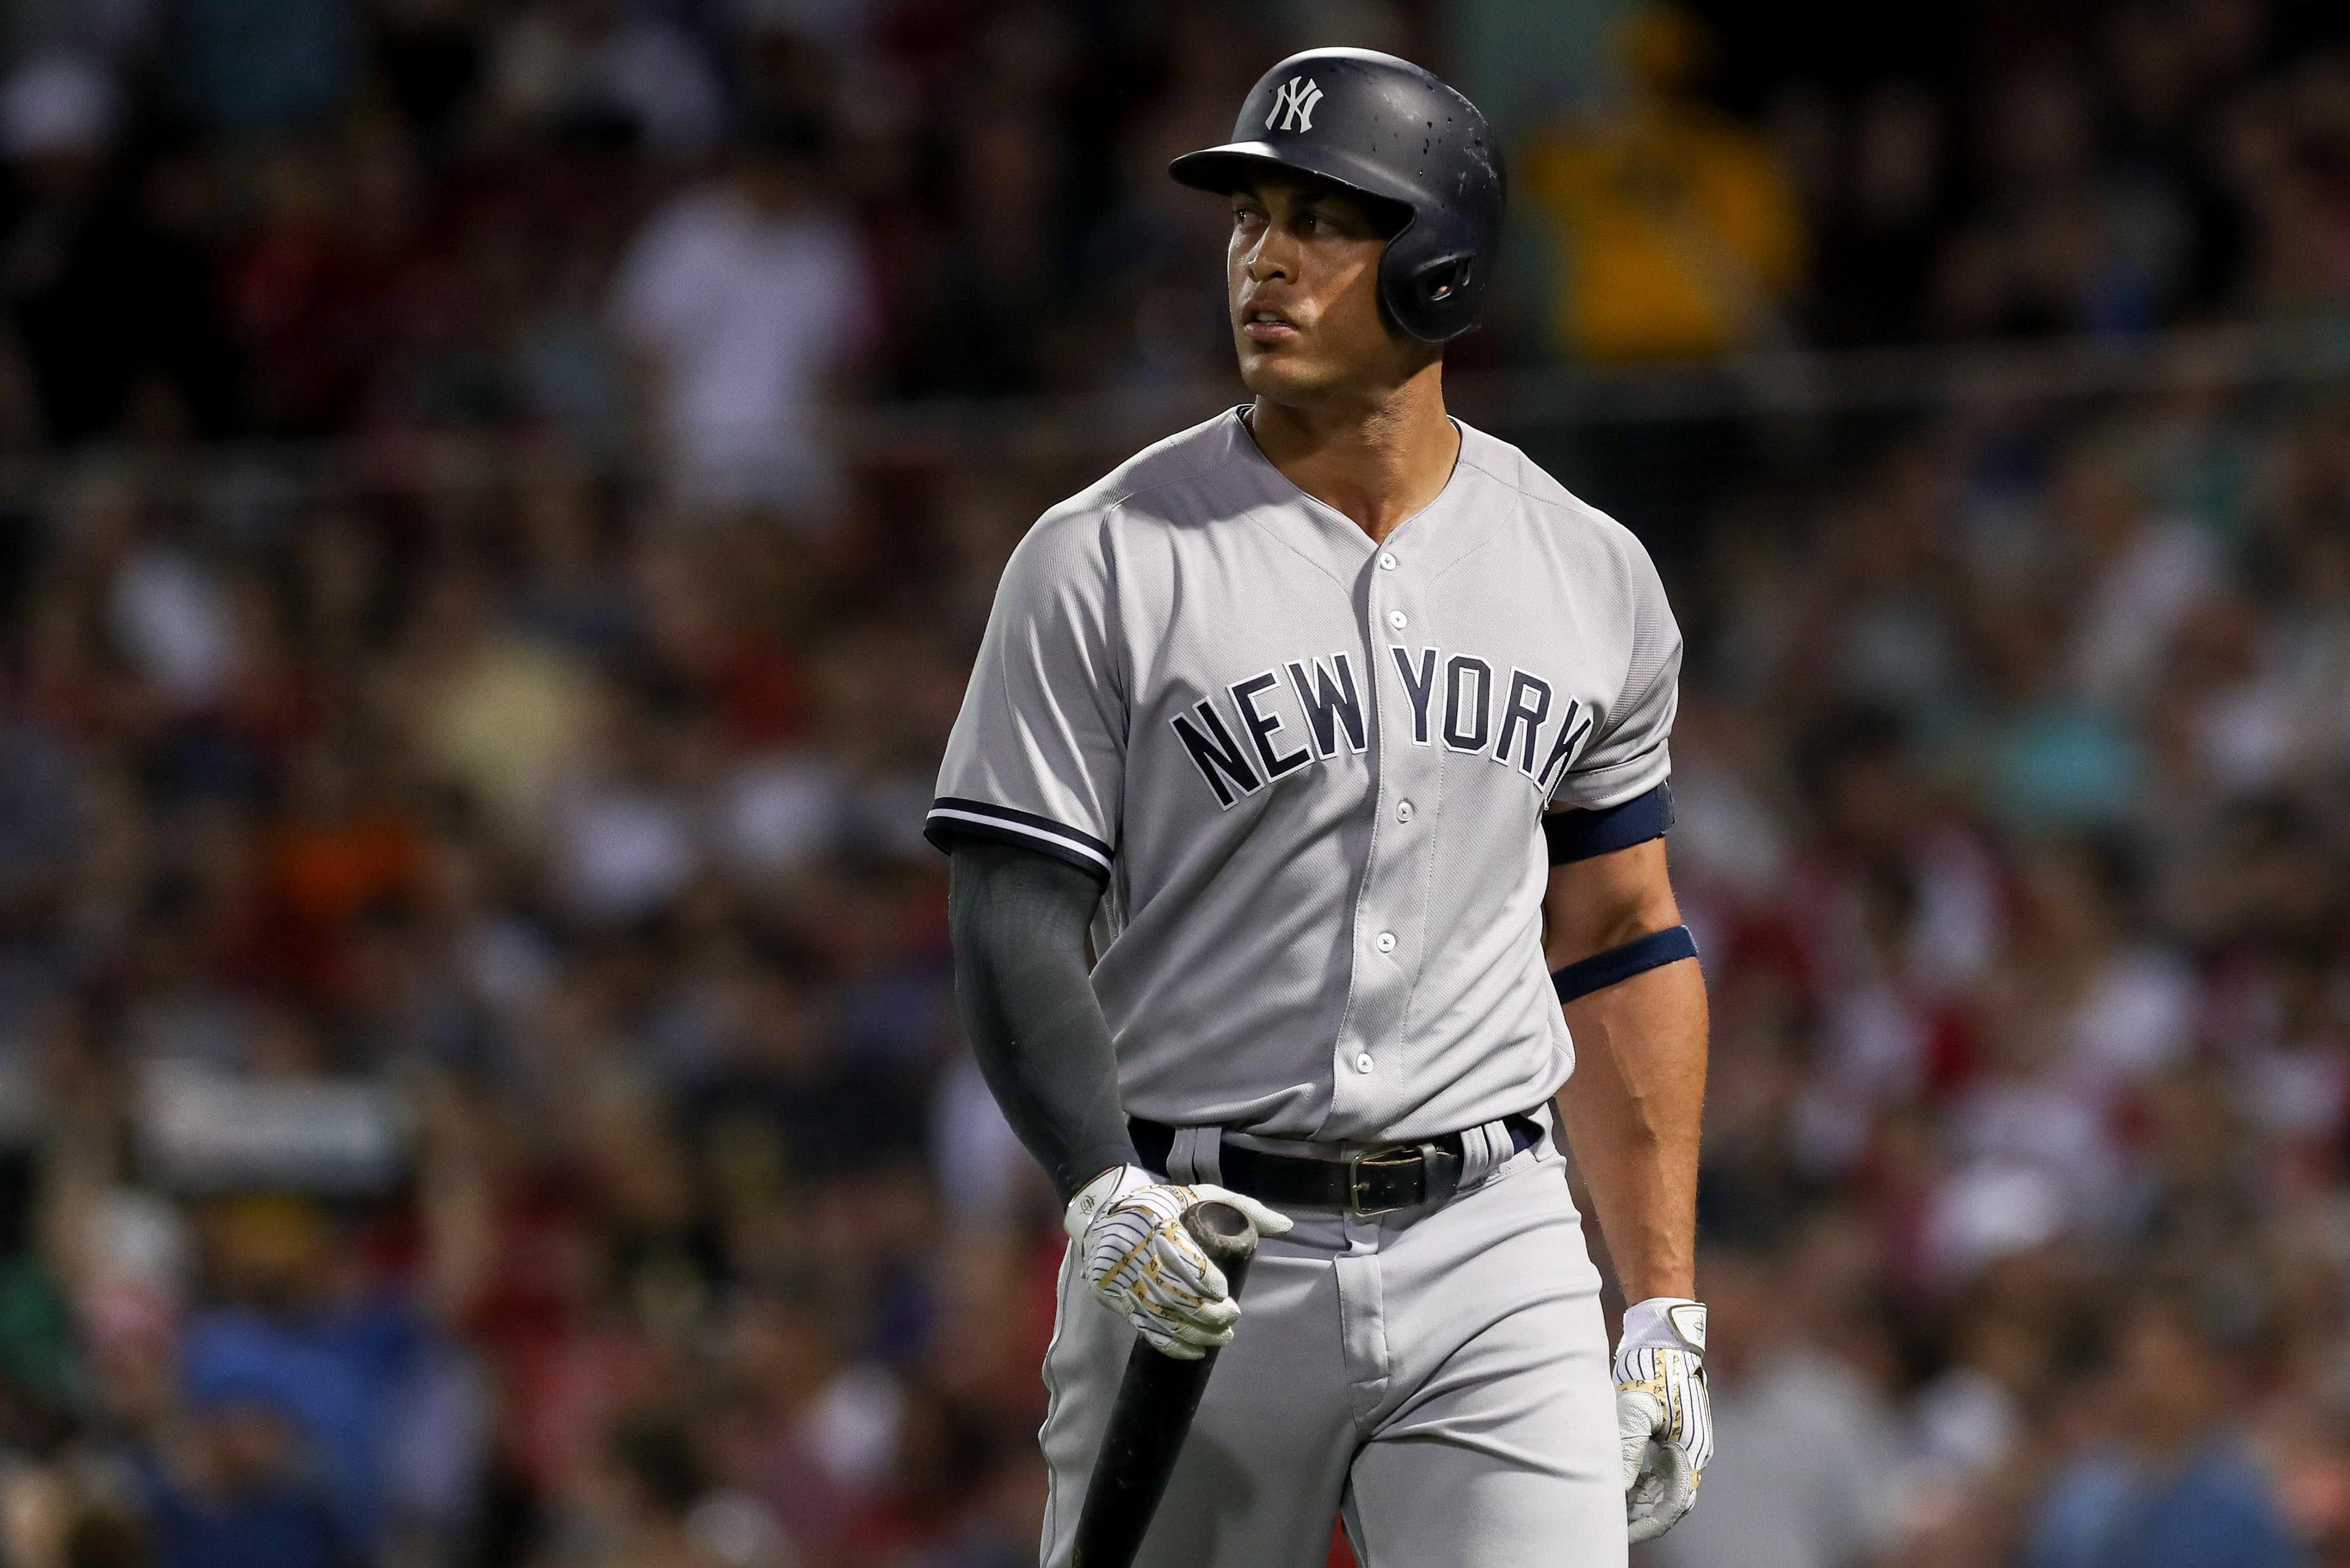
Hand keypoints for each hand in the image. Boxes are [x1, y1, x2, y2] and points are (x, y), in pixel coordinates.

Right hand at [1064, 1165, 1292, 1359]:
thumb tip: (1286, 1226)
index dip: (1201, 1277)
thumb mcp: (1200, 1194)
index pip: (1178, 1253)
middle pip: (1170, 1290)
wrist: (1104, 1212)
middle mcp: (1132, 1250)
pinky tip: (1195, 1350)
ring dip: (1193, 1333)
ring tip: (1222, 1338)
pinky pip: (1142, 1325)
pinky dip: (1170, 1343)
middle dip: (1204, 1311)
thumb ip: (1242, 1208)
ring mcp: (1119, 1276)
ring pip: (1158, 1313)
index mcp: (1155, 1220)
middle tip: (1232, 1318)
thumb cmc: (1163, 1203)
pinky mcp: (1111, 1295)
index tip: (1223, 1292)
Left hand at [1615, 1297, 1711, 1542]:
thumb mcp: (1634, 1412)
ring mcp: (1686, 1441)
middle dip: (1642, 1515)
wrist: (1664, 1336)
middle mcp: (1693, 1452)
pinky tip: (1621, 1481)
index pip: (1673, 1506)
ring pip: (1665, 1484)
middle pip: (1670, 1500)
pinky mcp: (1676, 1431)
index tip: (1623, 1532)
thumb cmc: (1649, 1371)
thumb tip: (1618, 1490)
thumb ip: (1627, 1453)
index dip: (1649, 1525)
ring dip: (1641, 1498)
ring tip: (1612, 1505)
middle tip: (1612, 1522)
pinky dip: (1643, 1478)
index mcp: (1690, 1452)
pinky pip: (1662, 1466)